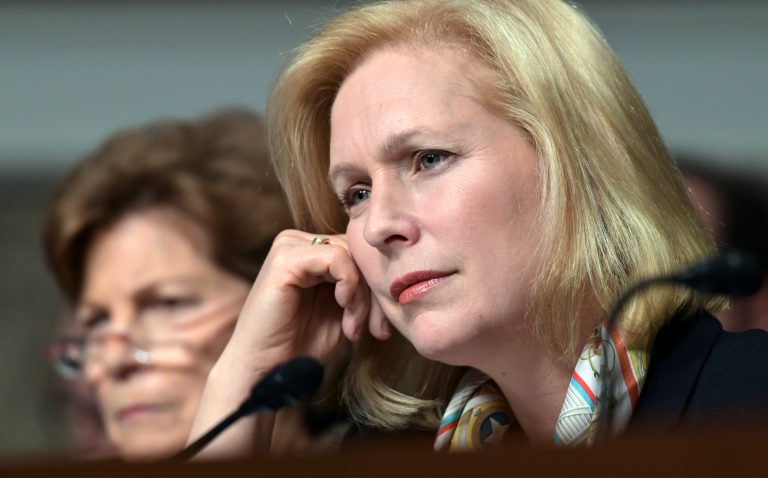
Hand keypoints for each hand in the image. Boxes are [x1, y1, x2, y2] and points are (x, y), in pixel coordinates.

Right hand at [188, 229, 387, 456]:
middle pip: (356, 252)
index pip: (357, 253)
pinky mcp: (284, 259)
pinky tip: (343, 310)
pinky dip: (349, 286)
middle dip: (372, 293)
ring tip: (353, 327)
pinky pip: (337, 258)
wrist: (269, 374)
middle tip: (373, 330)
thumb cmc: (301, 348)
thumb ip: (360, 287)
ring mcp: (288, 247)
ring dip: (361, 295)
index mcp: (310, 253)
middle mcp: (298, 243)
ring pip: (350, 254)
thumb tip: (392, 271)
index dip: (375, 287)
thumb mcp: (342, 312)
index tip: (379, 328)